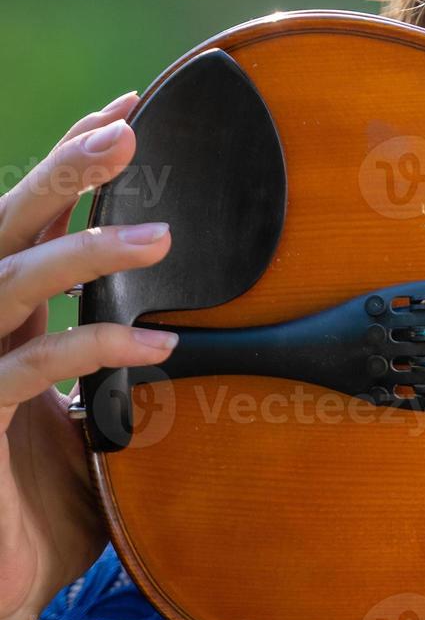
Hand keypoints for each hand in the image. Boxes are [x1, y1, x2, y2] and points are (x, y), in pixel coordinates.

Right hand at [0, 94, 178, 619]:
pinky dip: (94, 351)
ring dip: (85, 255)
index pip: (40, 222)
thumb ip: (133, 374)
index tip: (128, 110)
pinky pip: (30, 370)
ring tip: (158, 235)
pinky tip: (154, 347)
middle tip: (124, 128)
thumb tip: (209, 338)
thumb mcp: (100, 424)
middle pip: (10, 229)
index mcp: (10, 319)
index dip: (75, 166)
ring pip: (10, 284)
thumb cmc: (45, 508)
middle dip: (64, 174)